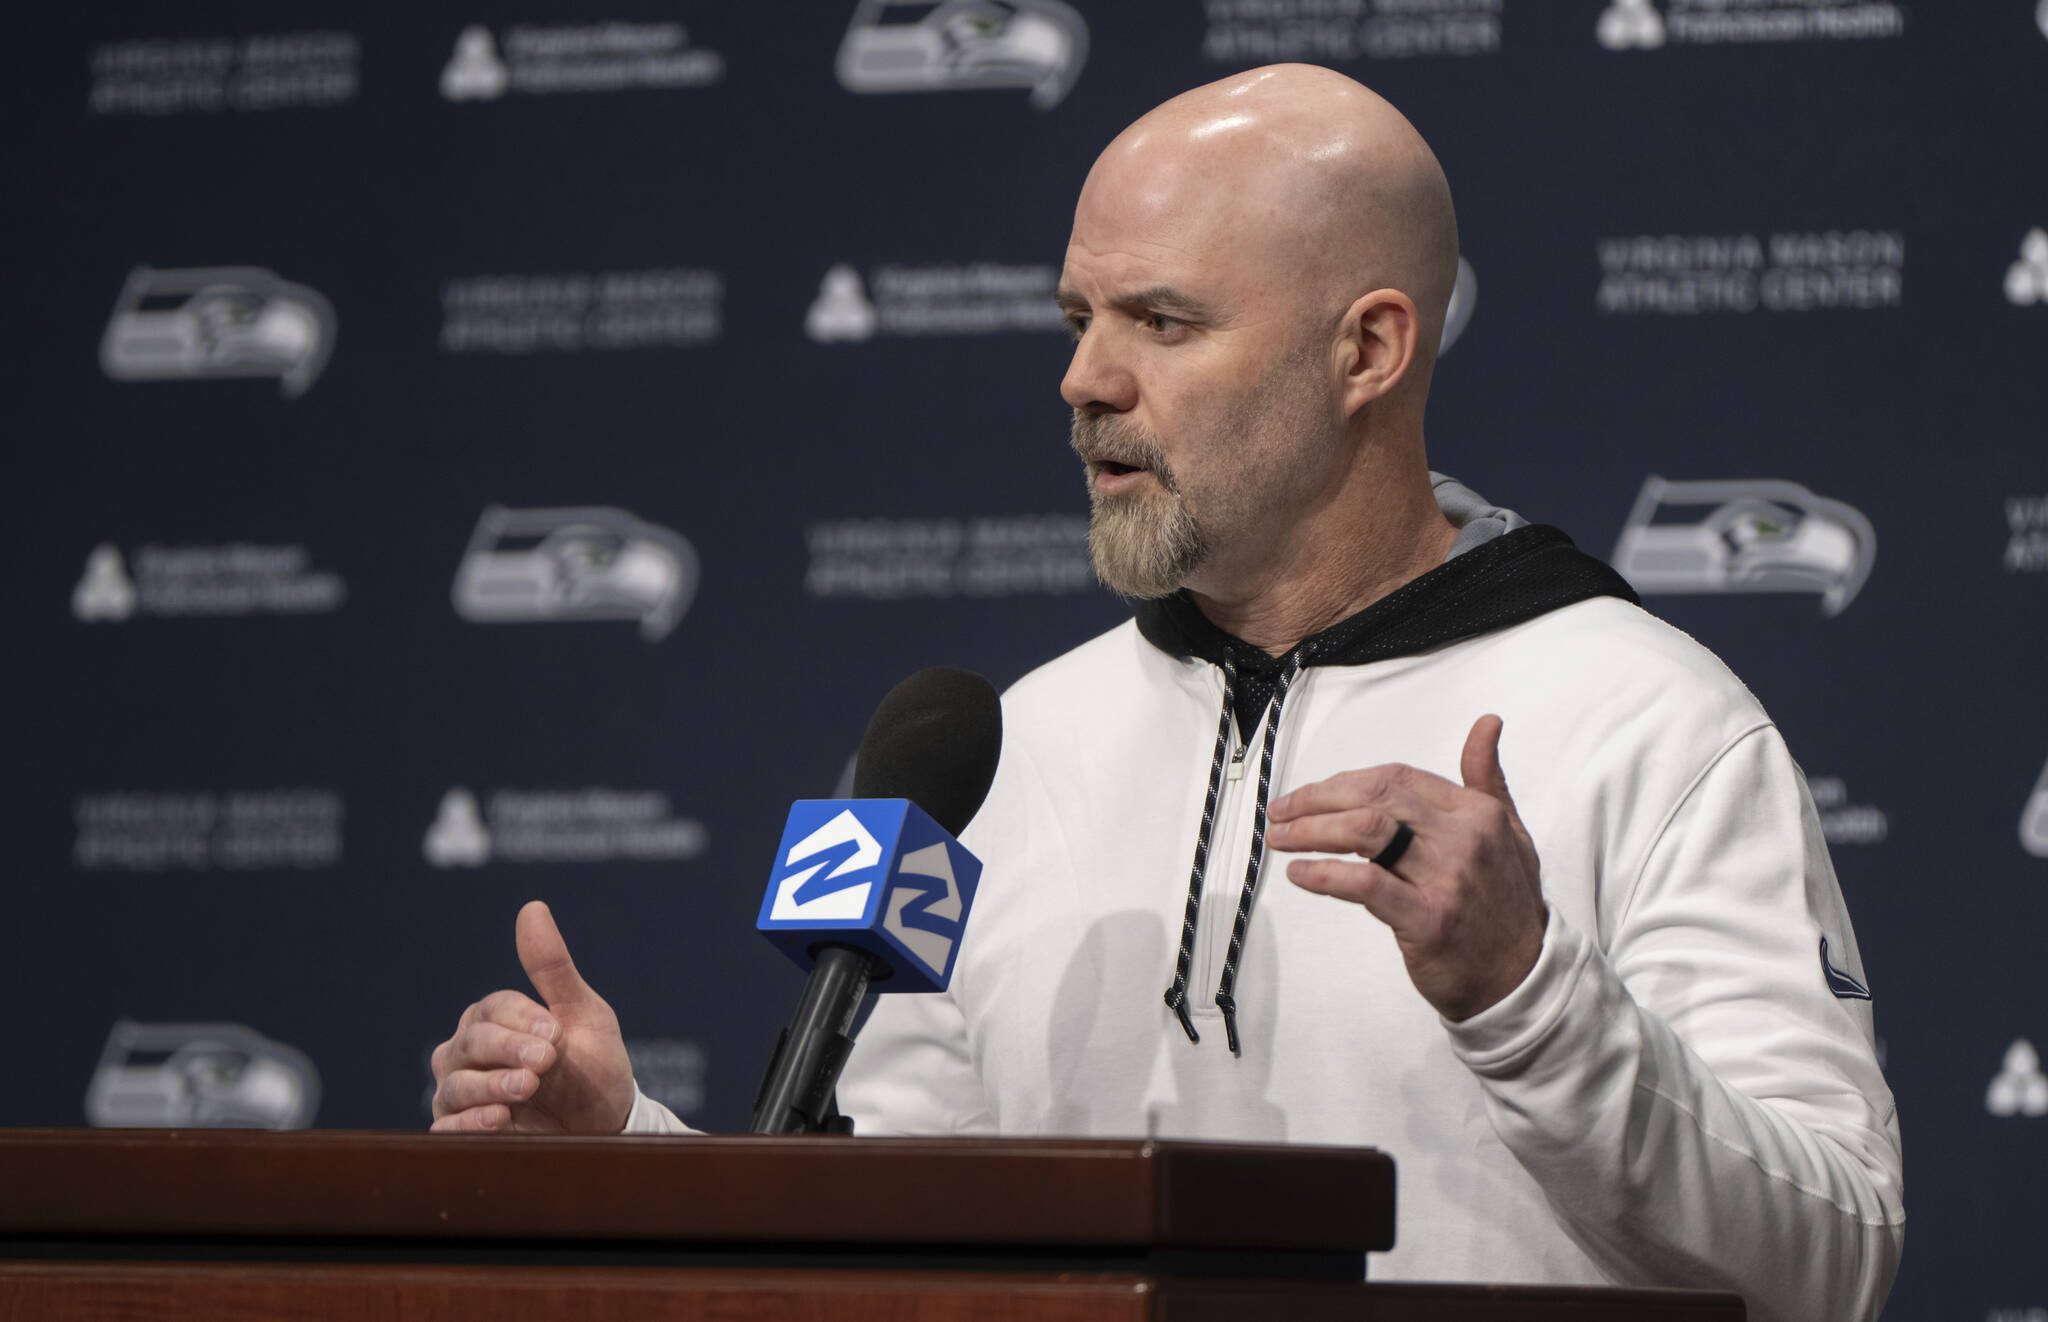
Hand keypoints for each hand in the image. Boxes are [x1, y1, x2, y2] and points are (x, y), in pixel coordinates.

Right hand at [429, 900, 635, 1132]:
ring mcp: (461, 1092)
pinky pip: (448, 1127)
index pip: (493, 1009)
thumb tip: (532, 908)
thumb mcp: (584, 1013)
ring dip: (491, 1086)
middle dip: (508, 1051)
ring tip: (525, 1090)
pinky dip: (469, 1122)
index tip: (556, 1033)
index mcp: (494, 1019)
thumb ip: (553, 967)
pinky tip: (498, 1119)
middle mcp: (468, 1053)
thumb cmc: (593, 1063)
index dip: (522, 1019)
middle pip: (470, 1043)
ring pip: (456, 1085)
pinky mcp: (464, 1131)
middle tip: (545, 1061)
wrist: (607, 1122)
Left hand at [1265, 715, 1545, 1021]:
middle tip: (1283, 812)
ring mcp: (1446, 878)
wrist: (1520, 978)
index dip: (1344, 782)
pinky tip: (1301, 874)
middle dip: (1317, 800)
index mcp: (1477, 813)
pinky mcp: (1427, 919)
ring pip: (1364, 831)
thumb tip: (1486, 725)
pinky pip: (1365, 883)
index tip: (1312, 795)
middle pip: (1375, 797)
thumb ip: (1487, 779)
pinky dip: (1324, 874)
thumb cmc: (1504, 906)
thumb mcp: (1510, 833)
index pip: (1396, 778)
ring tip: (1282, 838)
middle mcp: (1464, 839)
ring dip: (1311, 830)